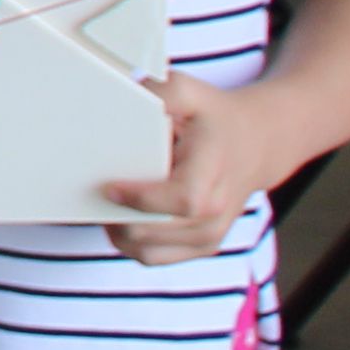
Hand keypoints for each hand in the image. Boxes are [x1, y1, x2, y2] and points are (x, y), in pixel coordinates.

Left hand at [97, 72, 262, 264]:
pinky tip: (119, 219)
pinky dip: (130, 244)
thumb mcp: (192, 92)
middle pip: (155, 231)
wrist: (256, 143)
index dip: (141, 199)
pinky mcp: (203, 246)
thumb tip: (131, 96)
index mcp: (213, 172)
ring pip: (149, 251)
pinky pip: (154, 258)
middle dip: (116, 216)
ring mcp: (211, 233)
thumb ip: (163, 91)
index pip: (182, 200)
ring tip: (105, 204)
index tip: (109, 187)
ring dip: (118, 232)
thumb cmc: (215, 117)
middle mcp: (217, 209)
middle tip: (93, 193)